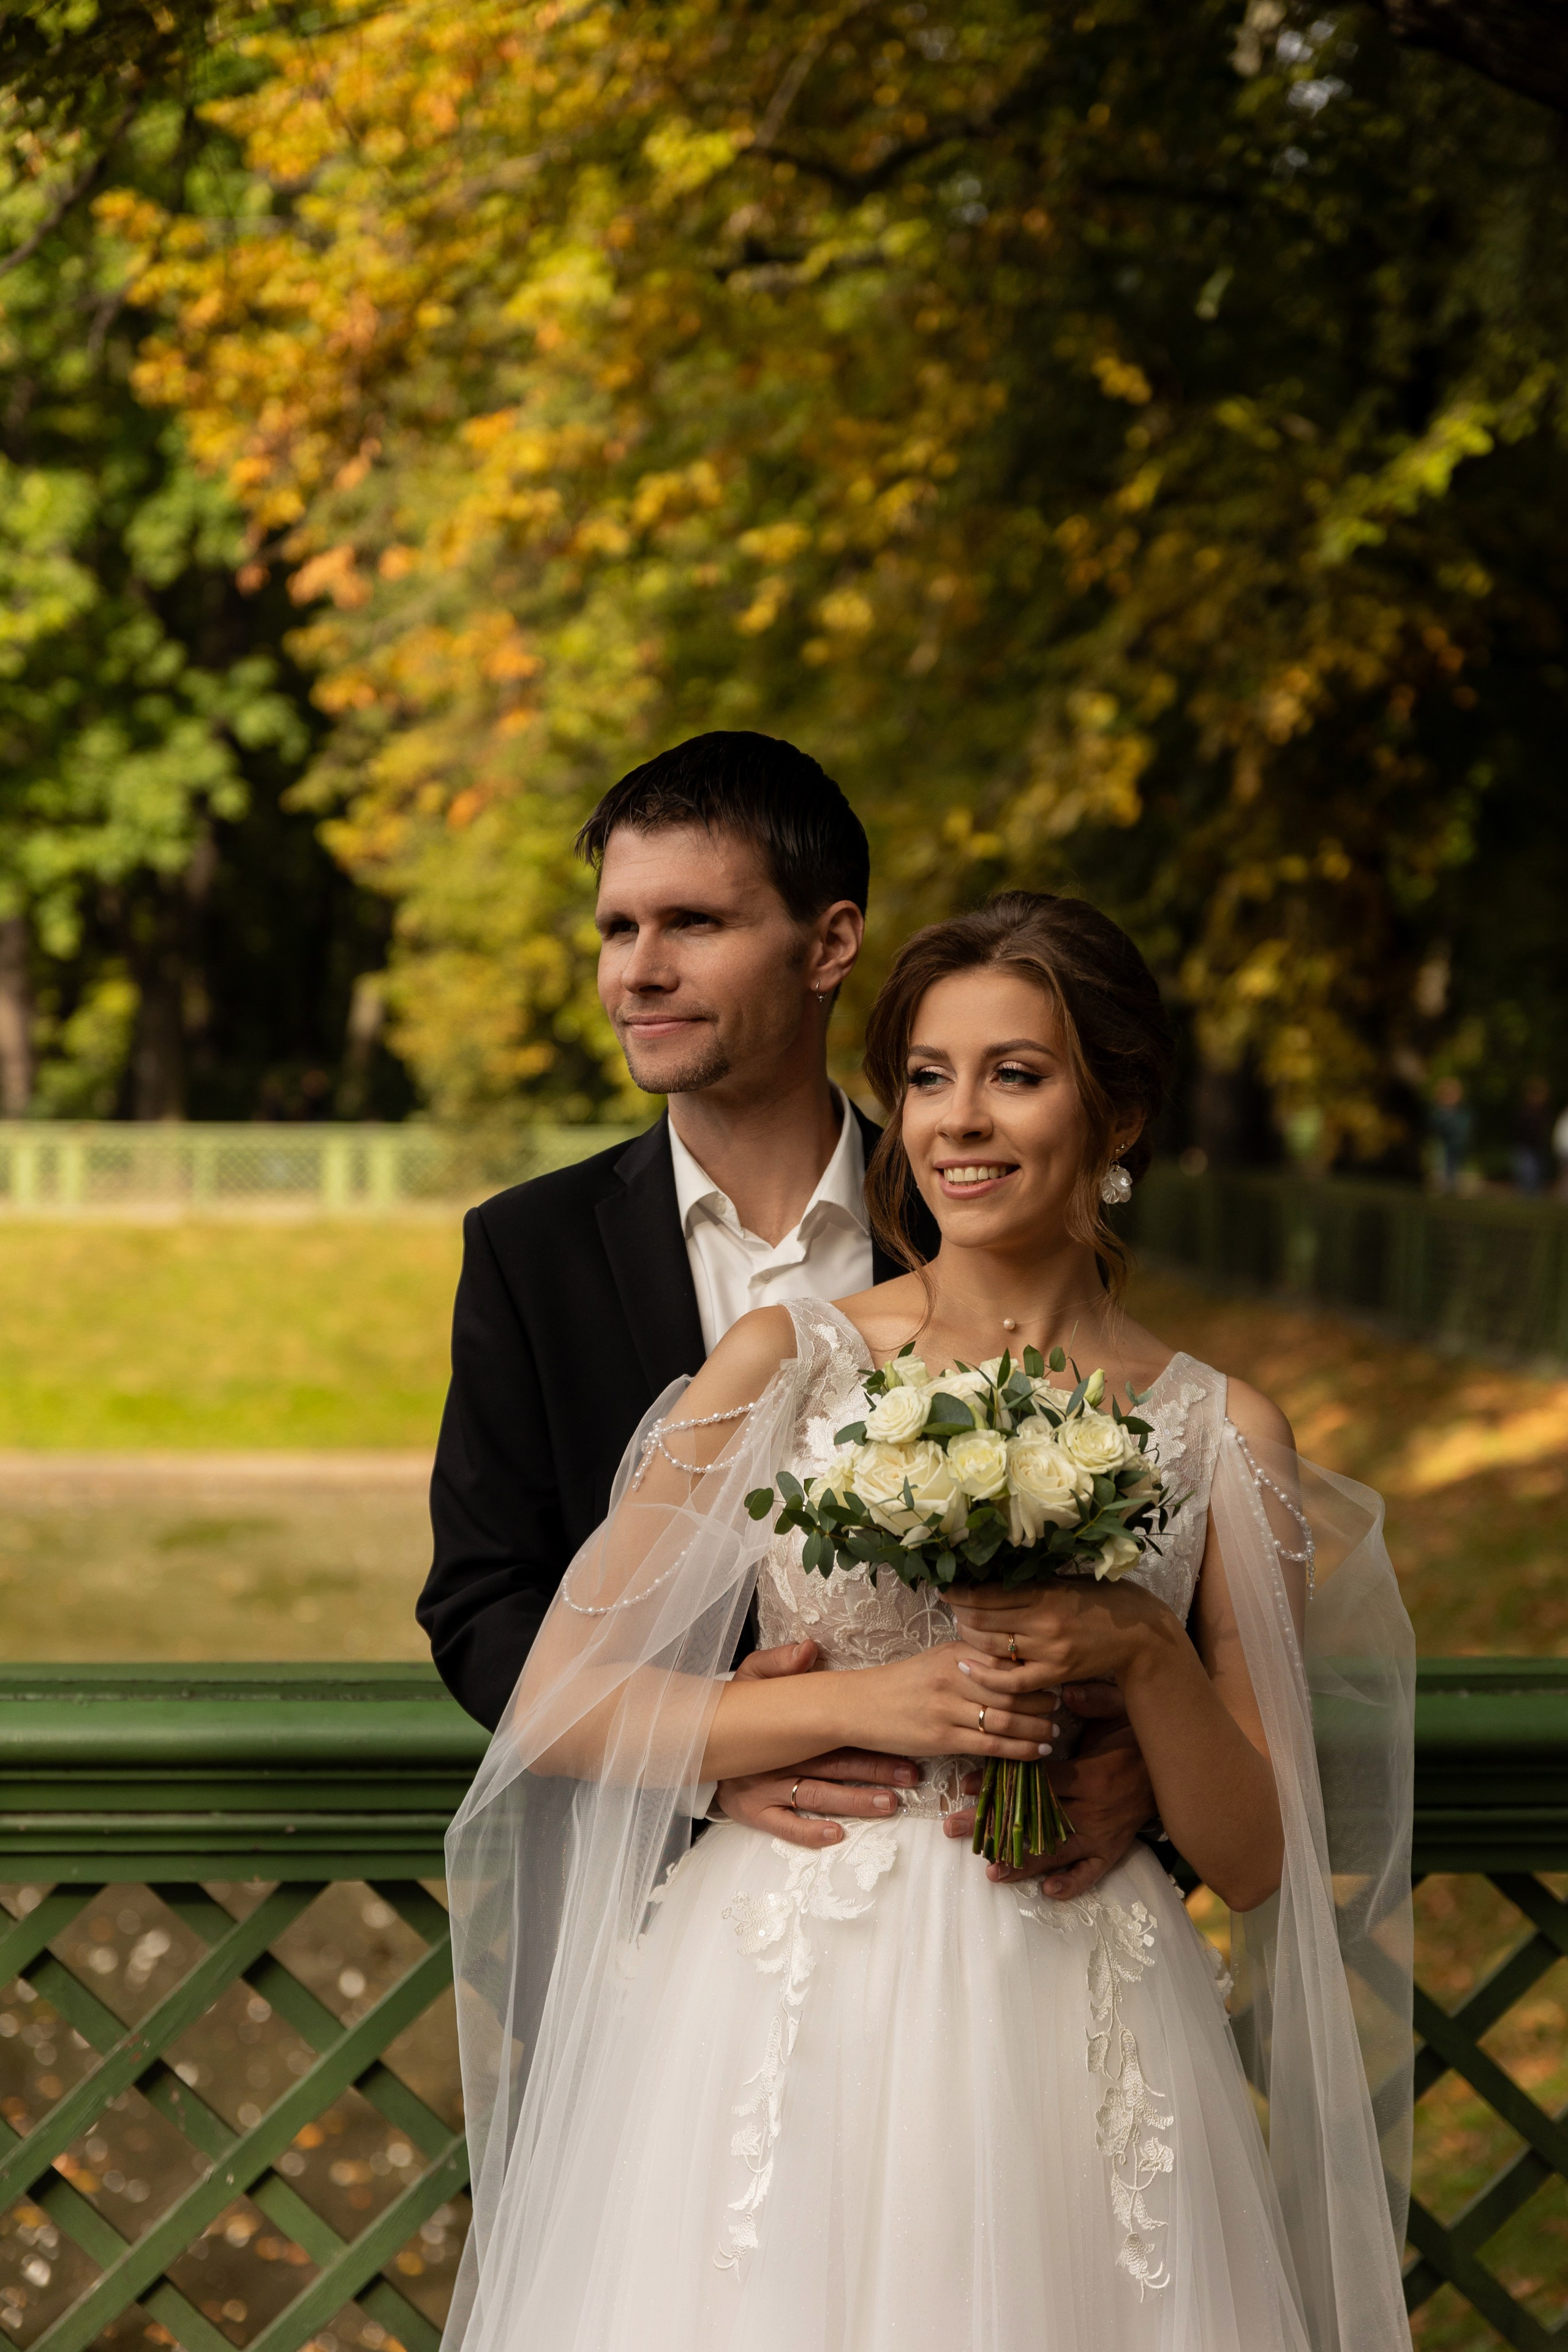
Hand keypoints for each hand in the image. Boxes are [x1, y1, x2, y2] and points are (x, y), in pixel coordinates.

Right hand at [714, 1641, 919, 1847]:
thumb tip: (807, 1648)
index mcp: (787, 1727)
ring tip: (888, 1803)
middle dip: (875, 1770)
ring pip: (816, 1794)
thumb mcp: (750, 1677)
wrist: (694, 1743)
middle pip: (834, 1764)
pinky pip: (783, 1824)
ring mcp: (766, 1786)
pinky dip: (808, 1831)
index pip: (835, 1732)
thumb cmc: (736, 1711)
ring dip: (854, 1801)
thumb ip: (778, 1662)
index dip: (871, 1738)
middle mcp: (780, 1757)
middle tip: (909, 1775)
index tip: (904, 1741)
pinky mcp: (752, 1810)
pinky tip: (836, 1834)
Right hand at [852, 1640, 1060, 1761]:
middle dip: (1042, 1701)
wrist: (860, 1706)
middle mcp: (954, 1677)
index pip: (1007, 1660)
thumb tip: (1014, 1664)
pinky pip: (991, 1745)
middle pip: (1013, 1689)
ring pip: (1006, 1719)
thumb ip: (973, 1659)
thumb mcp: (937, 1659)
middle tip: (1061, 1707)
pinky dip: (1019, 1750)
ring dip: (1036, 1728)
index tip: (1055, 1677)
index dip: (1036, 1671)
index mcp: (956, 1653)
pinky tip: (1036, 1751)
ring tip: (1053, 1732)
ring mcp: (947, 1709)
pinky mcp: (942, 1738)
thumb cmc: (903, 1683)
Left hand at [942, 1682, 1157, 1892]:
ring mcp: (1103, 1834)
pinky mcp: (1114, 1849)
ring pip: (1057, 1853)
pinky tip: (1048, 1892)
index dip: (1001, 1785)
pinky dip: (1072, 1884)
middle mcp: (1094, 1811)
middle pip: (1035, 1822)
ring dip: (1022, 1864)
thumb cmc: (1141, 1736)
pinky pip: (1093, 1872)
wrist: (1178, 1769)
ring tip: (990, 1872)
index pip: (1038, 1783)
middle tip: (954, 1829)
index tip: (966, 1785)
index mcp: (1092, 1777)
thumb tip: (1065, 1691)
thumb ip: (1094, 1700)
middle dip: (992, 1826)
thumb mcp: (1122, 1710)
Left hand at [949, 1577, 1160, 1692]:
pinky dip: (986, 1676)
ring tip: (961, 1630)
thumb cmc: (1103, 1599)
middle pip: (982, 1619)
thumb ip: (1033, 1583)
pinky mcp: (1055, 1674)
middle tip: (952, 1608)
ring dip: (968, 1638)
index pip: (987, 1592)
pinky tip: (968, 1667)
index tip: (946, 1588)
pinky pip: (1011, 1682)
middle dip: (959, 1614)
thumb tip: (990, 1580)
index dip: (959, 1592)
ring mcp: (1049, 1651)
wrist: (1139, 1633)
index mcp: (1045, 1591)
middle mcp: (1043, 1621)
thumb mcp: (1066, 1581)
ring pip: (991, 1647)